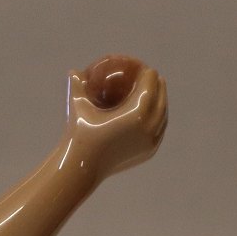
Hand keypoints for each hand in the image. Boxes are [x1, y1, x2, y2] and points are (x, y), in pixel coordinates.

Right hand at [64, 59, 167, 182]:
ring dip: (161, 100)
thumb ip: (77, 85)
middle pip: (161, 98)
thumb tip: (74, 71)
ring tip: (155, 91)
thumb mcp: (77, 106)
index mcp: (137, 113)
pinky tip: (153, 112)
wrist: (83, 167)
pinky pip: (159, 130)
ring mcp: (151, 141)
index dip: (148, 74)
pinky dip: (158, 118)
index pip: (149, 85)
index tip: (143, 67)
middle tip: (150, 76)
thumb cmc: (78, 134)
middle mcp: (149, 127)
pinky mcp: (150, 151)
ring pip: (163, 115)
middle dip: (158, 84)